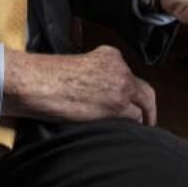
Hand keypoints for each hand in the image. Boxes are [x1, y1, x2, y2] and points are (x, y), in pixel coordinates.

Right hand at [2, 46, 155, 125]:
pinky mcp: (117, 106)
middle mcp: (120, 68)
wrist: (39, 81)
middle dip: (148, 107)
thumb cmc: (49, 76)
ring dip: (137, 118)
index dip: (130, 93)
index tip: (129, 103)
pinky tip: (120, 132)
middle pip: (146, 91)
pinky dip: (129, 126)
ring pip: (143, 107)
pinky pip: (133, 119)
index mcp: (111, 55)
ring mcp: (121, 86)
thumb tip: (103, 92)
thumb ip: (97, 74)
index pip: (130, 76)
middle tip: (146, 121)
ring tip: (131, 130)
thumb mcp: (80, 65)